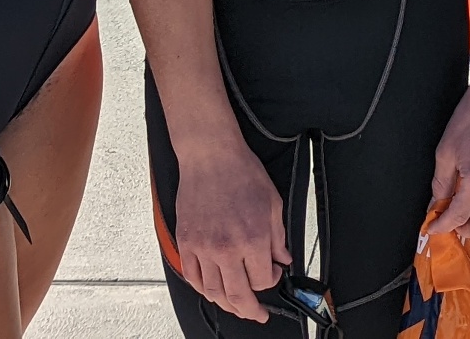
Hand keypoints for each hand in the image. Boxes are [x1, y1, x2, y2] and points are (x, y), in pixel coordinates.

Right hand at [172, 147, 291, 322]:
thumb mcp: (272, 203)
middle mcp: (227, 248)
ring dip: (226, 304)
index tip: (273, 273)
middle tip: (257, 314)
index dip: (272, 281)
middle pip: (239, 295)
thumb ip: (278, 236)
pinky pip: (193, 276)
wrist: (211, 155)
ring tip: (236, 306)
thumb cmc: (241, 172)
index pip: (264, 280)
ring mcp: (204, 247)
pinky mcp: (187, 242)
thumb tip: (282, 259)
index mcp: (253, 238)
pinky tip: (211, 290)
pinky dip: (202, 289)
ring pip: (214, 292)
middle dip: (250, 309)